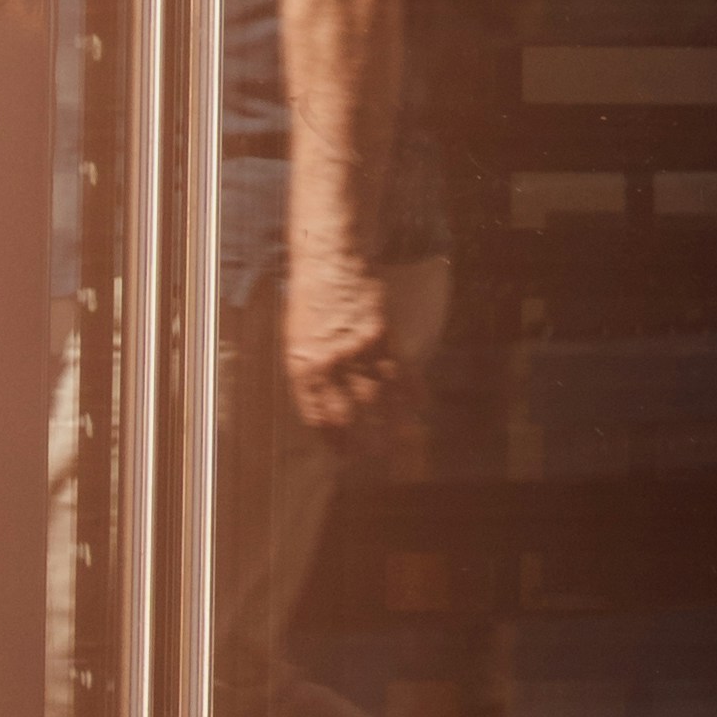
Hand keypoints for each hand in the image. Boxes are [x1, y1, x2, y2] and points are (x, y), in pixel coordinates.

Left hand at [281, 260, 405, 442]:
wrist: (330, 258)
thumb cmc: (309, 298)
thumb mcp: (295, 338)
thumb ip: (308, 372)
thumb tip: (322, 405)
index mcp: (303, 368)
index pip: (319, 418)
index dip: (334, 441)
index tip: (345, 457)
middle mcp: (330, 364)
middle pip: (350, 415)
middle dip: (364, 442)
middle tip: (376, 458)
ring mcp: (358, 350)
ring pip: (379, 399)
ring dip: (392, 425)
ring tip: (401, 444)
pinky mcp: (383, 334)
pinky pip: (401, 370)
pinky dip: (412, 392)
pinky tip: (420, 407)